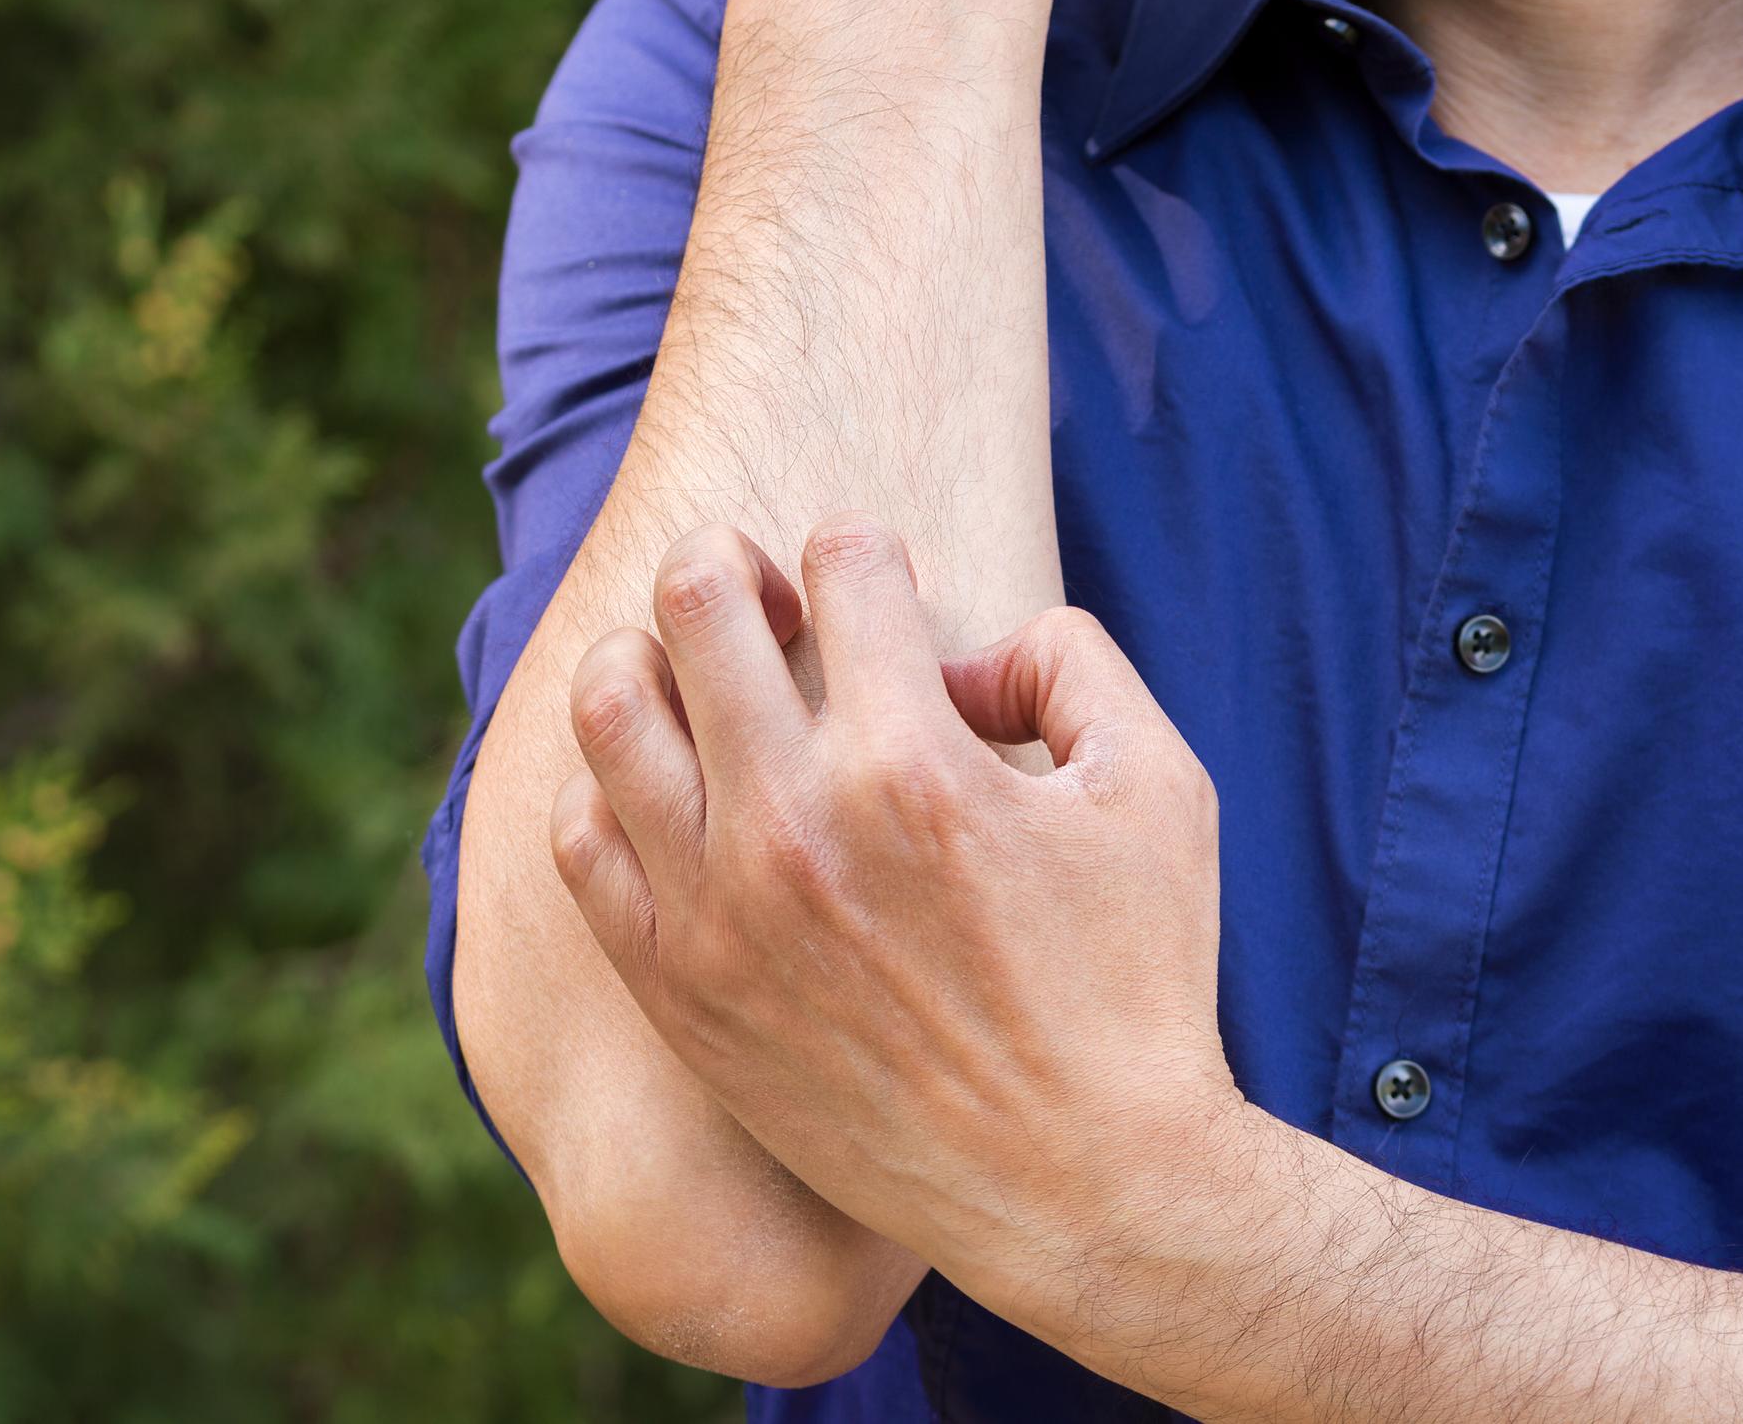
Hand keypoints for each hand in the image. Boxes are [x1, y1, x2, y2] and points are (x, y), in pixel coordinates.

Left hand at [551, 514, 1234, 1303]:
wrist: (1086, 1194)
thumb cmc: (1137, 987)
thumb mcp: (1160, 791)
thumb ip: (1069, 663)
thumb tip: (958, 653)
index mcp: (918, 764)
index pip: (842, 558)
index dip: (868, 550)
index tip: (884, 592)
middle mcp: (798, 825)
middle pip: (699, 598)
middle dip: (736, 565)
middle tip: (766, 598)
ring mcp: (720, 911)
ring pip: (612, 706)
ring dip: (652, 656)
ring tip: (697, 680)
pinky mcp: (678, 989)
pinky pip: (582, 841)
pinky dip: (611, 786)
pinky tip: (672, 793)